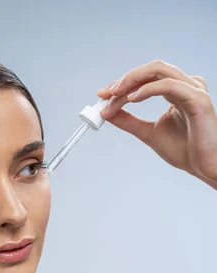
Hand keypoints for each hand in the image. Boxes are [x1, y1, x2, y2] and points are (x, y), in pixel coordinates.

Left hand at [97, 60, 216, 185]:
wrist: (204, 167)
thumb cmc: (185, 150)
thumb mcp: (147, 132)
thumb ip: (128, 121)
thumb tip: (105, 112)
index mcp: (176, 91)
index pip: (145, 78)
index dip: (122, 84)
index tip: (102, 95)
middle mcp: (185, 85)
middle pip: (150, 69)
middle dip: (124, 80)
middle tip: (105, 94)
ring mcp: (193, 90)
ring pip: (159, 70)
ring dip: (131, 82)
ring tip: (115, 96)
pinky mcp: (198, 99)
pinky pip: (169, 85)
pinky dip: (147, 89)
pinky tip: (132, 99)